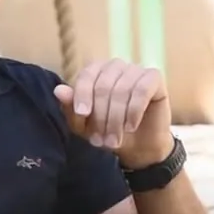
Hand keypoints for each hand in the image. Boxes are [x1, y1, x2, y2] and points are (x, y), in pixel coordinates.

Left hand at [54, 59, 173, 167]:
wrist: (139, 147)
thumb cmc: (108, 131)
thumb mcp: (84, 125)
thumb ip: (71, 108)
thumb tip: (58, 90)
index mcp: (97, 71)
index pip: (86, 75)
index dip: (82, 95)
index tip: (82, 115)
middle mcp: (116, 66)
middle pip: (103, 85)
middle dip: (101, 116)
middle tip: (101, 140)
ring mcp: (136, 69)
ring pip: (122, 89)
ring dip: (116, 119)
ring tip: (114, 140)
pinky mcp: (154, 78)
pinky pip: (142, 90)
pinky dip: (134, 111)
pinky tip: (130, 126)